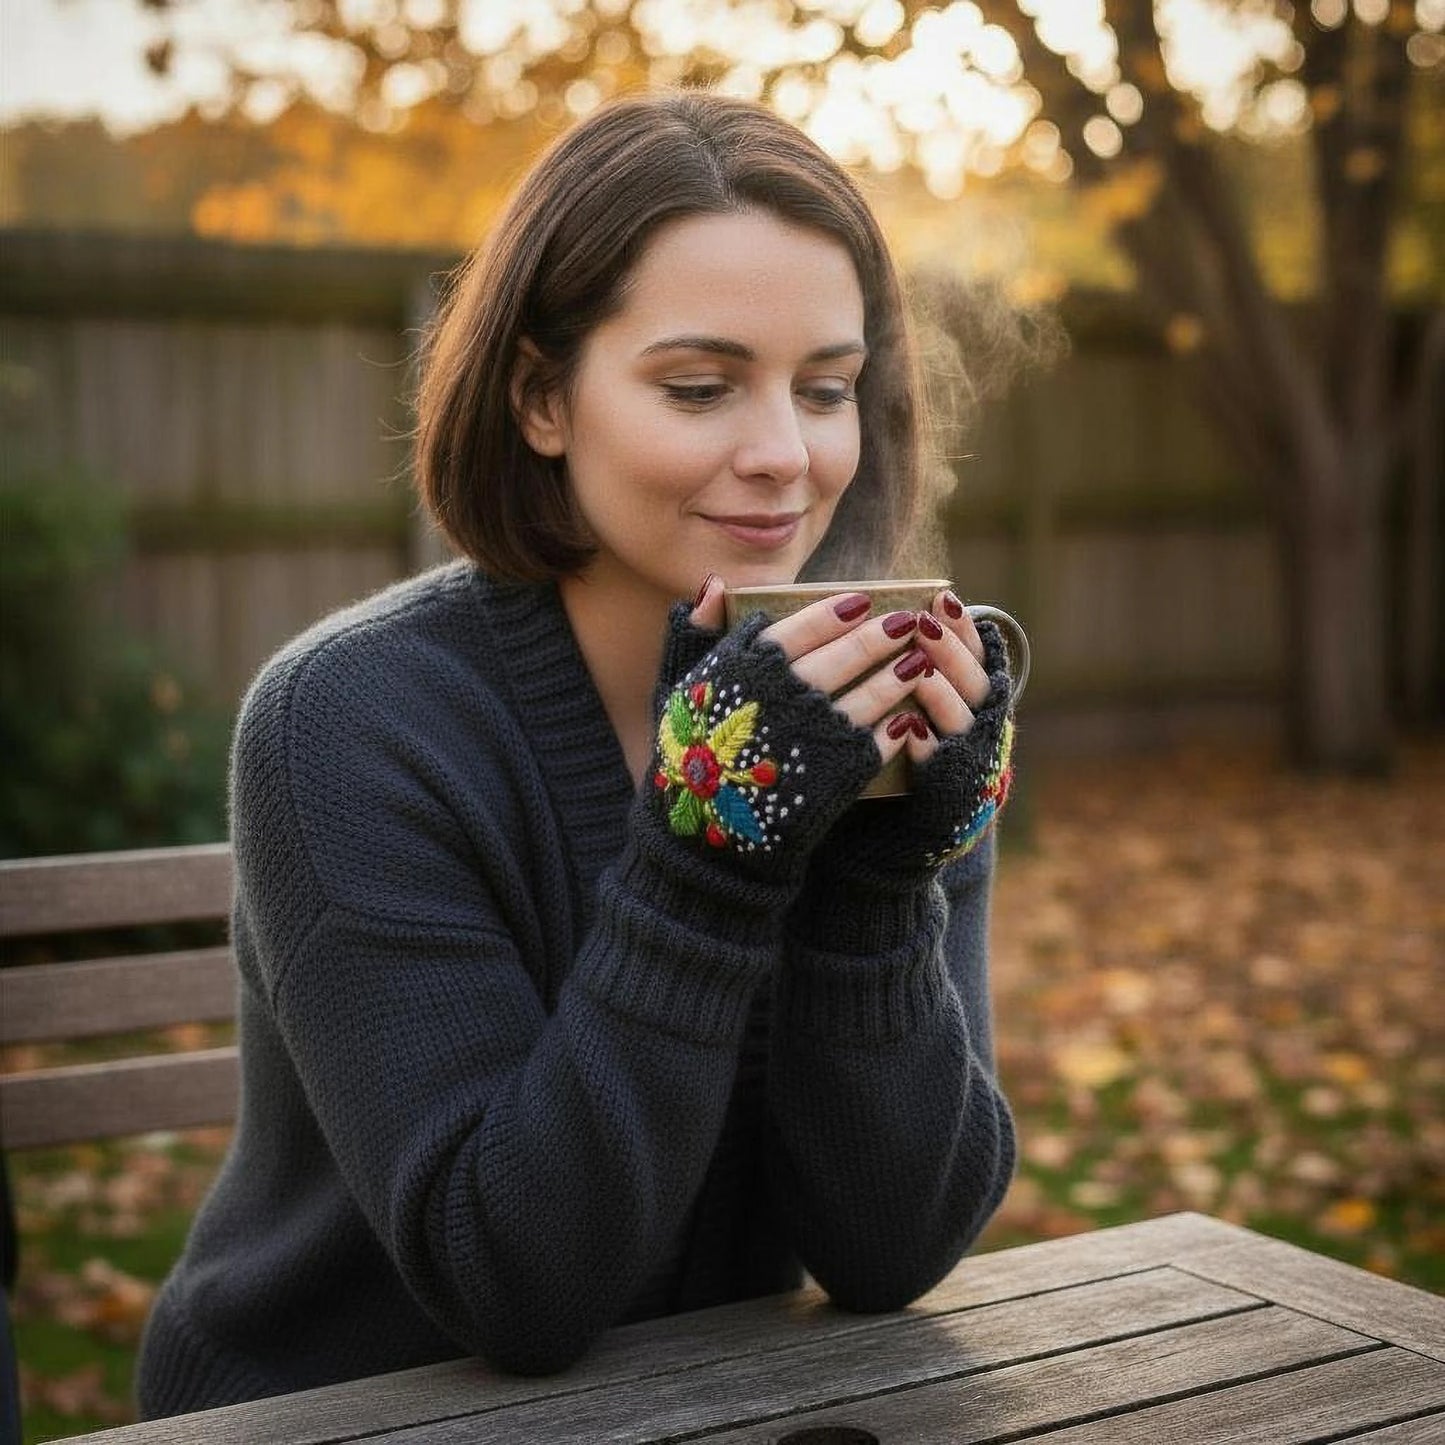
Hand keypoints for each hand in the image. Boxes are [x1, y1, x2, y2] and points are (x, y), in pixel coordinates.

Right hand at [689, 576, 977, 763]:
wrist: (703, 835)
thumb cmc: (686, 755)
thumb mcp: (678, 688)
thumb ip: (694, 632)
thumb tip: (716, 584)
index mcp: (746, 671)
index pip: (801, 627)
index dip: (835, 612)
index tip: (861, 600)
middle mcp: (785, 697)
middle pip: (845, 656)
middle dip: (881, 635)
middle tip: (907, 622)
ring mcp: (816, 735)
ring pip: (870, 695)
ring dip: (898, 675)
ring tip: (917, 661)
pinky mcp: (839, 773)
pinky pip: (878, 741)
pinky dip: (896, 726)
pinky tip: (908, 716)